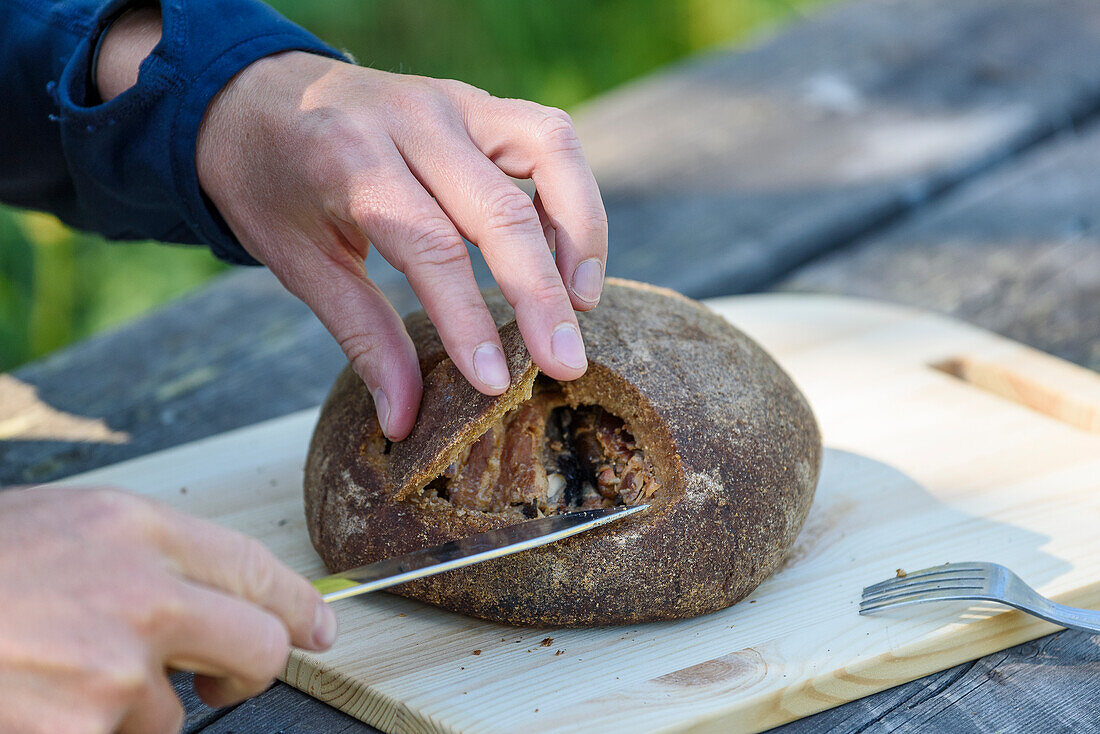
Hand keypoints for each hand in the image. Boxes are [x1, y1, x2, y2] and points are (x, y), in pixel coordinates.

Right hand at [0, 486, 336, 732]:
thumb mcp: (61, 527)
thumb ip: (141, 557)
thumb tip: (204, 599)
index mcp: (136, 528)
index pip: (255, 567)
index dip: (298, 604)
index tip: (319, 627)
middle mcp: (141, 594)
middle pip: (257, 646)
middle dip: (250, 671)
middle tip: (225, 682)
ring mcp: (112, 670)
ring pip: (170, 717)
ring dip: (127, 715)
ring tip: (57, 680)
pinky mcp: (83, 730)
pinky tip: (41, 704)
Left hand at [195, 52, 607, 439]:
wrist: (253, 96)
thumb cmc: (271, 185)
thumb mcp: (297, 264)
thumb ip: (362, 337)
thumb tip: (403, 419)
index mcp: (349, 160)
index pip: (430, 245)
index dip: (467, 319)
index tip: (494, 384)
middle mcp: (410, 119)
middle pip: (500, 209)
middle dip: (541, 294)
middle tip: (566, 363)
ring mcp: (452, 101)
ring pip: (549, 152)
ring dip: (579, 231)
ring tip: (582, 302)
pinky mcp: (478, 102)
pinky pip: (548, 137)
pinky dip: (571, 195)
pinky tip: (566, 253)